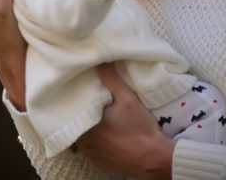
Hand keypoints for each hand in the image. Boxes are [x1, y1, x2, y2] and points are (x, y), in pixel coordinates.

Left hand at [76, 63, 174, 179]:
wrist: (154, 158)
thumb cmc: (140, 128)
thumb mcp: (127, 99)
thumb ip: (111, 79)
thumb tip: (100, 62)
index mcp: (87, 125)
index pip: (71, 110)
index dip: (75, 101)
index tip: (79, 93)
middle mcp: (84, 142)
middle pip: (75, 123)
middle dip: (81, 113)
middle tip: (88, 103)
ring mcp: (91, 154)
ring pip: (81, 137)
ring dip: (86, 128)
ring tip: (95, 117)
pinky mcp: (98, 162)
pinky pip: (89, 149)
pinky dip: (93, 142)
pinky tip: (102, 134)